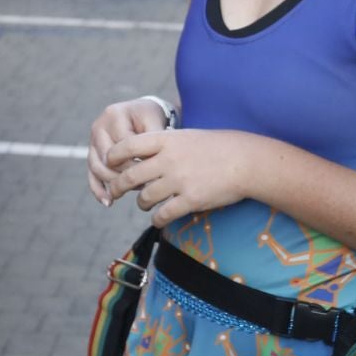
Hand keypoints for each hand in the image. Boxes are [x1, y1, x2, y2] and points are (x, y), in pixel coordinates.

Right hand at [87, 97, 172, 205]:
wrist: (142, 112)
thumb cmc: (151, 117)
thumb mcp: (155, 121)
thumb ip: (153, 139)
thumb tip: (150, 165)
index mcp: (114, 114)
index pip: (123, 145)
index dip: (138, 161)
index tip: (154, 172)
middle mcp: (99, 126)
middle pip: (107, 158)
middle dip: (126, 174)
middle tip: (144, 184)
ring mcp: (92, 140)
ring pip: (97, 168)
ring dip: (113, 183)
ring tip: (132, 191)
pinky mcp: (92, 154)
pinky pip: (91, 174)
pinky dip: (98, 190)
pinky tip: (109, 202)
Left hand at [103, 128, 256, 226]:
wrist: (245, 161)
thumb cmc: (217, 147)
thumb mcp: (187, 136)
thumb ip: (164, 144)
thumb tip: (141, 154)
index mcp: (167, 140)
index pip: (127, 145)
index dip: (113, 156)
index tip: (110, 163)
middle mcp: (169, 160)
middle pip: (130, 176)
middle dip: (118, 187)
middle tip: (115, 192)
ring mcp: (179, 181)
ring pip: (145, 198)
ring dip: (141, 203)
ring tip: (145, 204)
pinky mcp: (190, 200)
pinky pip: (163, 215)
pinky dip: (157, 219)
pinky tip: (159, 219)